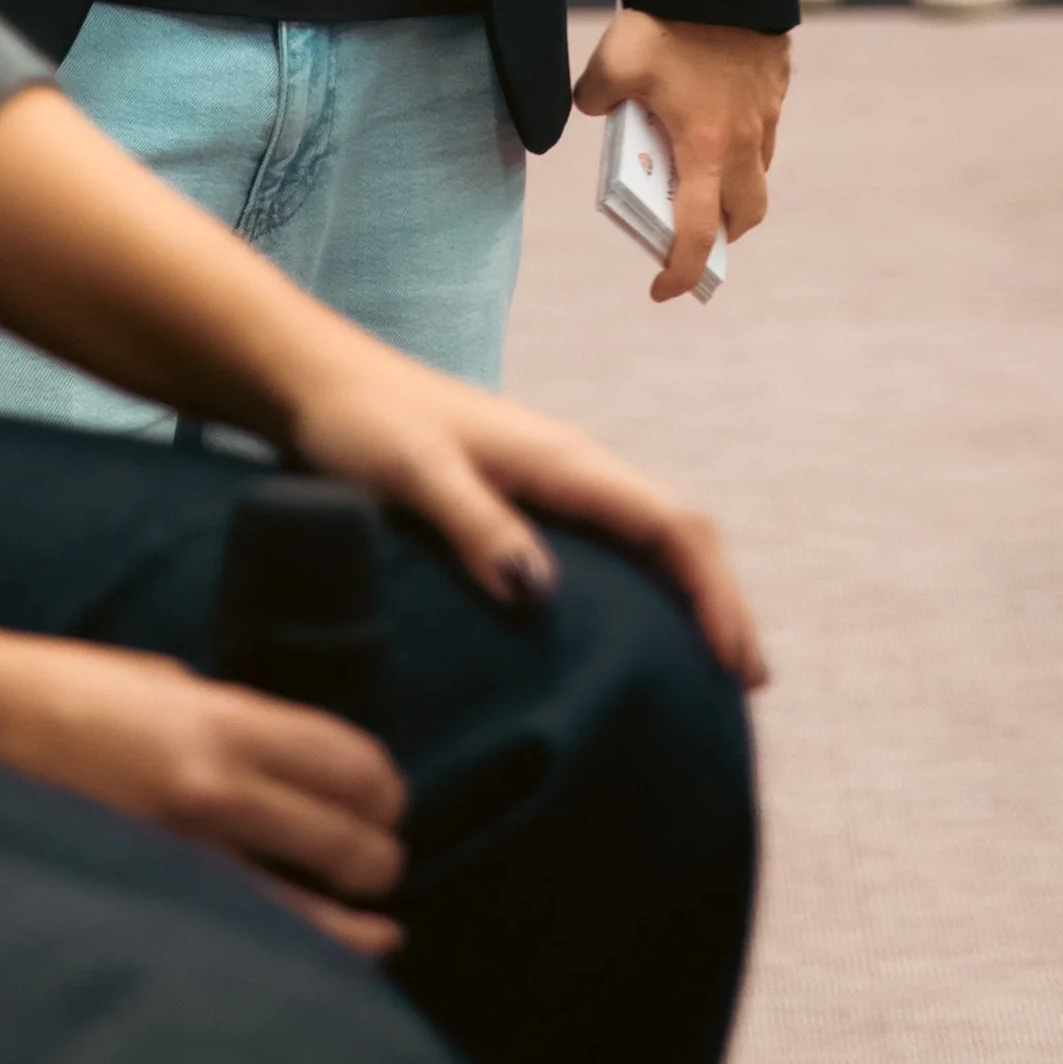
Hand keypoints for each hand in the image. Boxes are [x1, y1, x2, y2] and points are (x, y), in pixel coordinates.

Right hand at [0, 629, 406, 956]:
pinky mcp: (148, 892)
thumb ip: (225, 716)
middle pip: (344, 839)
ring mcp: (182, 850)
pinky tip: (306, 958)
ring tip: (381, 933)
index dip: (384, 785)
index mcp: (223, 717)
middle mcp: (215, 785)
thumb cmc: (65, 685)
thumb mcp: (163, 680)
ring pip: (305, 913)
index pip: (346, 759)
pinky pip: (240, 934)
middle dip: (381, 858)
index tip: (391, 799)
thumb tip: (276, 755)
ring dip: (355, 927)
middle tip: (387, 864)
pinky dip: (285, 948)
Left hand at [283, 336, 764, 686]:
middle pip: (677, 528)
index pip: (670, 525)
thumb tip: (540, 592)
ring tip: (710, 668)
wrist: (316, 377)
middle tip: (745, 686)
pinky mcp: (525, 487)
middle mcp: (571, 461)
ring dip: (690, 590)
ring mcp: (551, 472)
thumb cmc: (359, 421)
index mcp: (560, 458)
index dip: (715, 595)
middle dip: (721, 600)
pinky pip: (612, 535)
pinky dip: (647, 579)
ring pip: (649, 530)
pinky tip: (633, 625)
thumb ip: (475, 524)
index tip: (737, 666)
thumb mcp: (412, 474)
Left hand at [573, 12, 789, 301]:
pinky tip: (711, 116)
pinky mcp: (775, 85)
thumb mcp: (613, 62)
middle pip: (744, 214)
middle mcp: (745, 142)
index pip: (697, 235)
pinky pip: (763, 131)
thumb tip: (596, 108)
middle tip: (688, 232)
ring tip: (696, 172)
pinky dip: (741, 143)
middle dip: (720, 235)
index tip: (661, 289)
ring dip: (732, 187)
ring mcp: (766, 114)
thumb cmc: (670, 21)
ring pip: (758, 173)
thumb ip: (595, 97)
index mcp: (706, 150)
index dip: (679, 272)